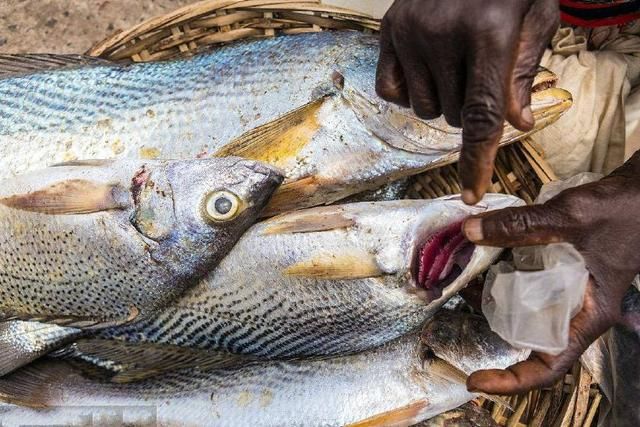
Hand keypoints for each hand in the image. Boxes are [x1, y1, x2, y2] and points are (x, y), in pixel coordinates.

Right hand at [376, 0, 558, 203]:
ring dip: (441, 101)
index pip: (482, 115)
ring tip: (453, 66)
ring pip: (424, 109)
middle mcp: (443, 35)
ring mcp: (410, 33)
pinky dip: (409, 92)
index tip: (471, 193)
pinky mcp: (388, 30)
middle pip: (453, 117)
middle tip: (479, 75)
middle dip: (469, 110)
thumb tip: (516, 125)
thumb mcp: (537, 18)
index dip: (478, 160)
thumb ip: (524, 73)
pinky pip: (391, 92)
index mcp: (490, 33)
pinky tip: (424, 69)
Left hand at [460, 152, 639, 394]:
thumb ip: (519, 225)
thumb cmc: (623, 209)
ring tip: (460, 278)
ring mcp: (569, 292)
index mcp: (588, 314)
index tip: (474, 381)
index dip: (511, 380)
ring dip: (491, 297)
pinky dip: (503, 274)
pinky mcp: (562, 272)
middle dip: (489, 327)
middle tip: (455, 306)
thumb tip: (469, 232)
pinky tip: (482, 256)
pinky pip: (527, 283)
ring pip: (524, 308)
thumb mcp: (569, 216)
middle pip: (529, 338)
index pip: (549, 365)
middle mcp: (577, 310)